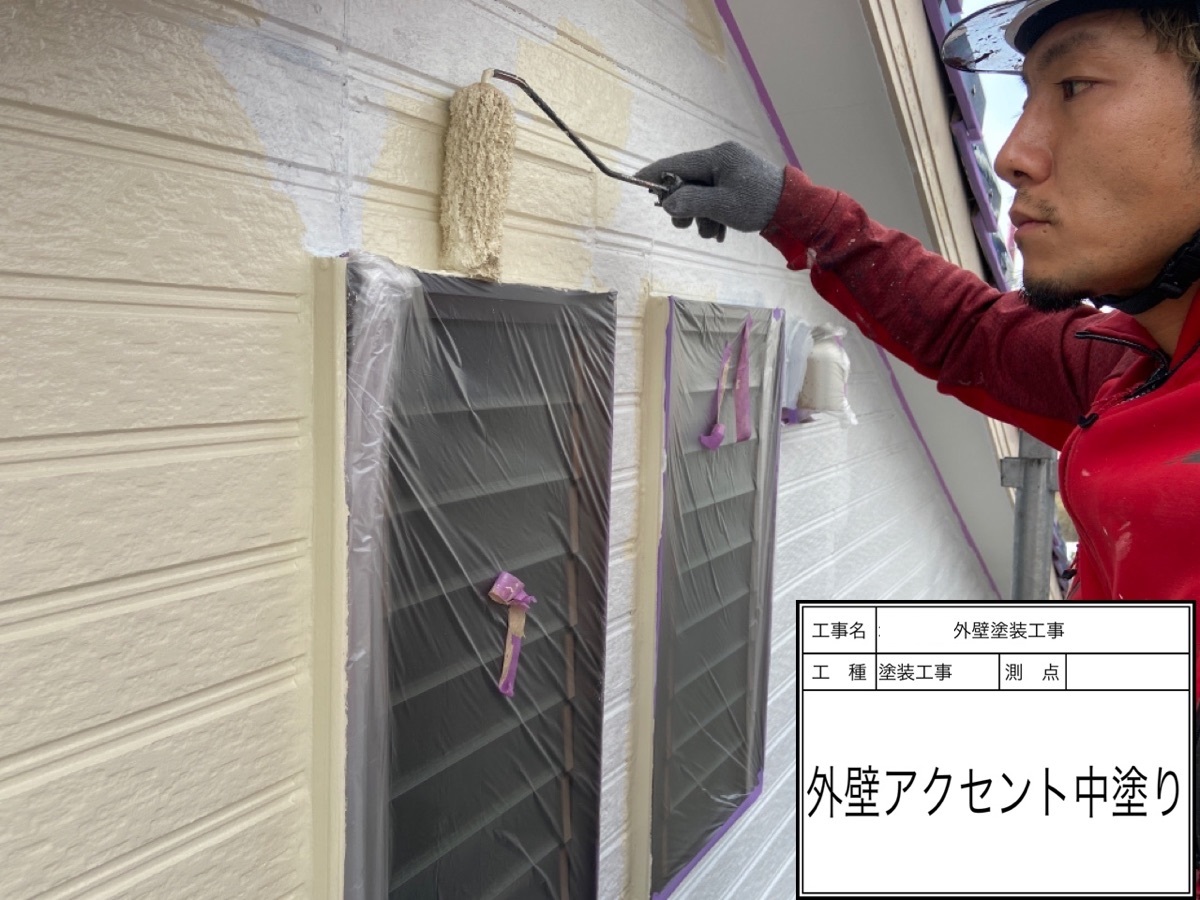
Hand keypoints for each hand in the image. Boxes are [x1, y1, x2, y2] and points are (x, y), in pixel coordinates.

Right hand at [635, 141, 784, 241]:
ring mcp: (730, 171)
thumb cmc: (759, 204)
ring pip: (700, 194)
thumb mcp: (722, 206)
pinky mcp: (737, 184)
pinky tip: (722, 231)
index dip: (655, 174)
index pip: (677, 163)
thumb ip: (692, 202)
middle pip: (687, 181)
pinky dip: (713, 216)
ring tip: (714, 232)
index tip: (636, 181)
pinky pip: (713, 199)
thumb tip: (666, 203)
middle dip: (684, 206)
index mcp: (717, 157)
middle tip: (685, 224)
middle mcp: (722, 160)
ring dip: (701, 217)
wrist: (794, 209)